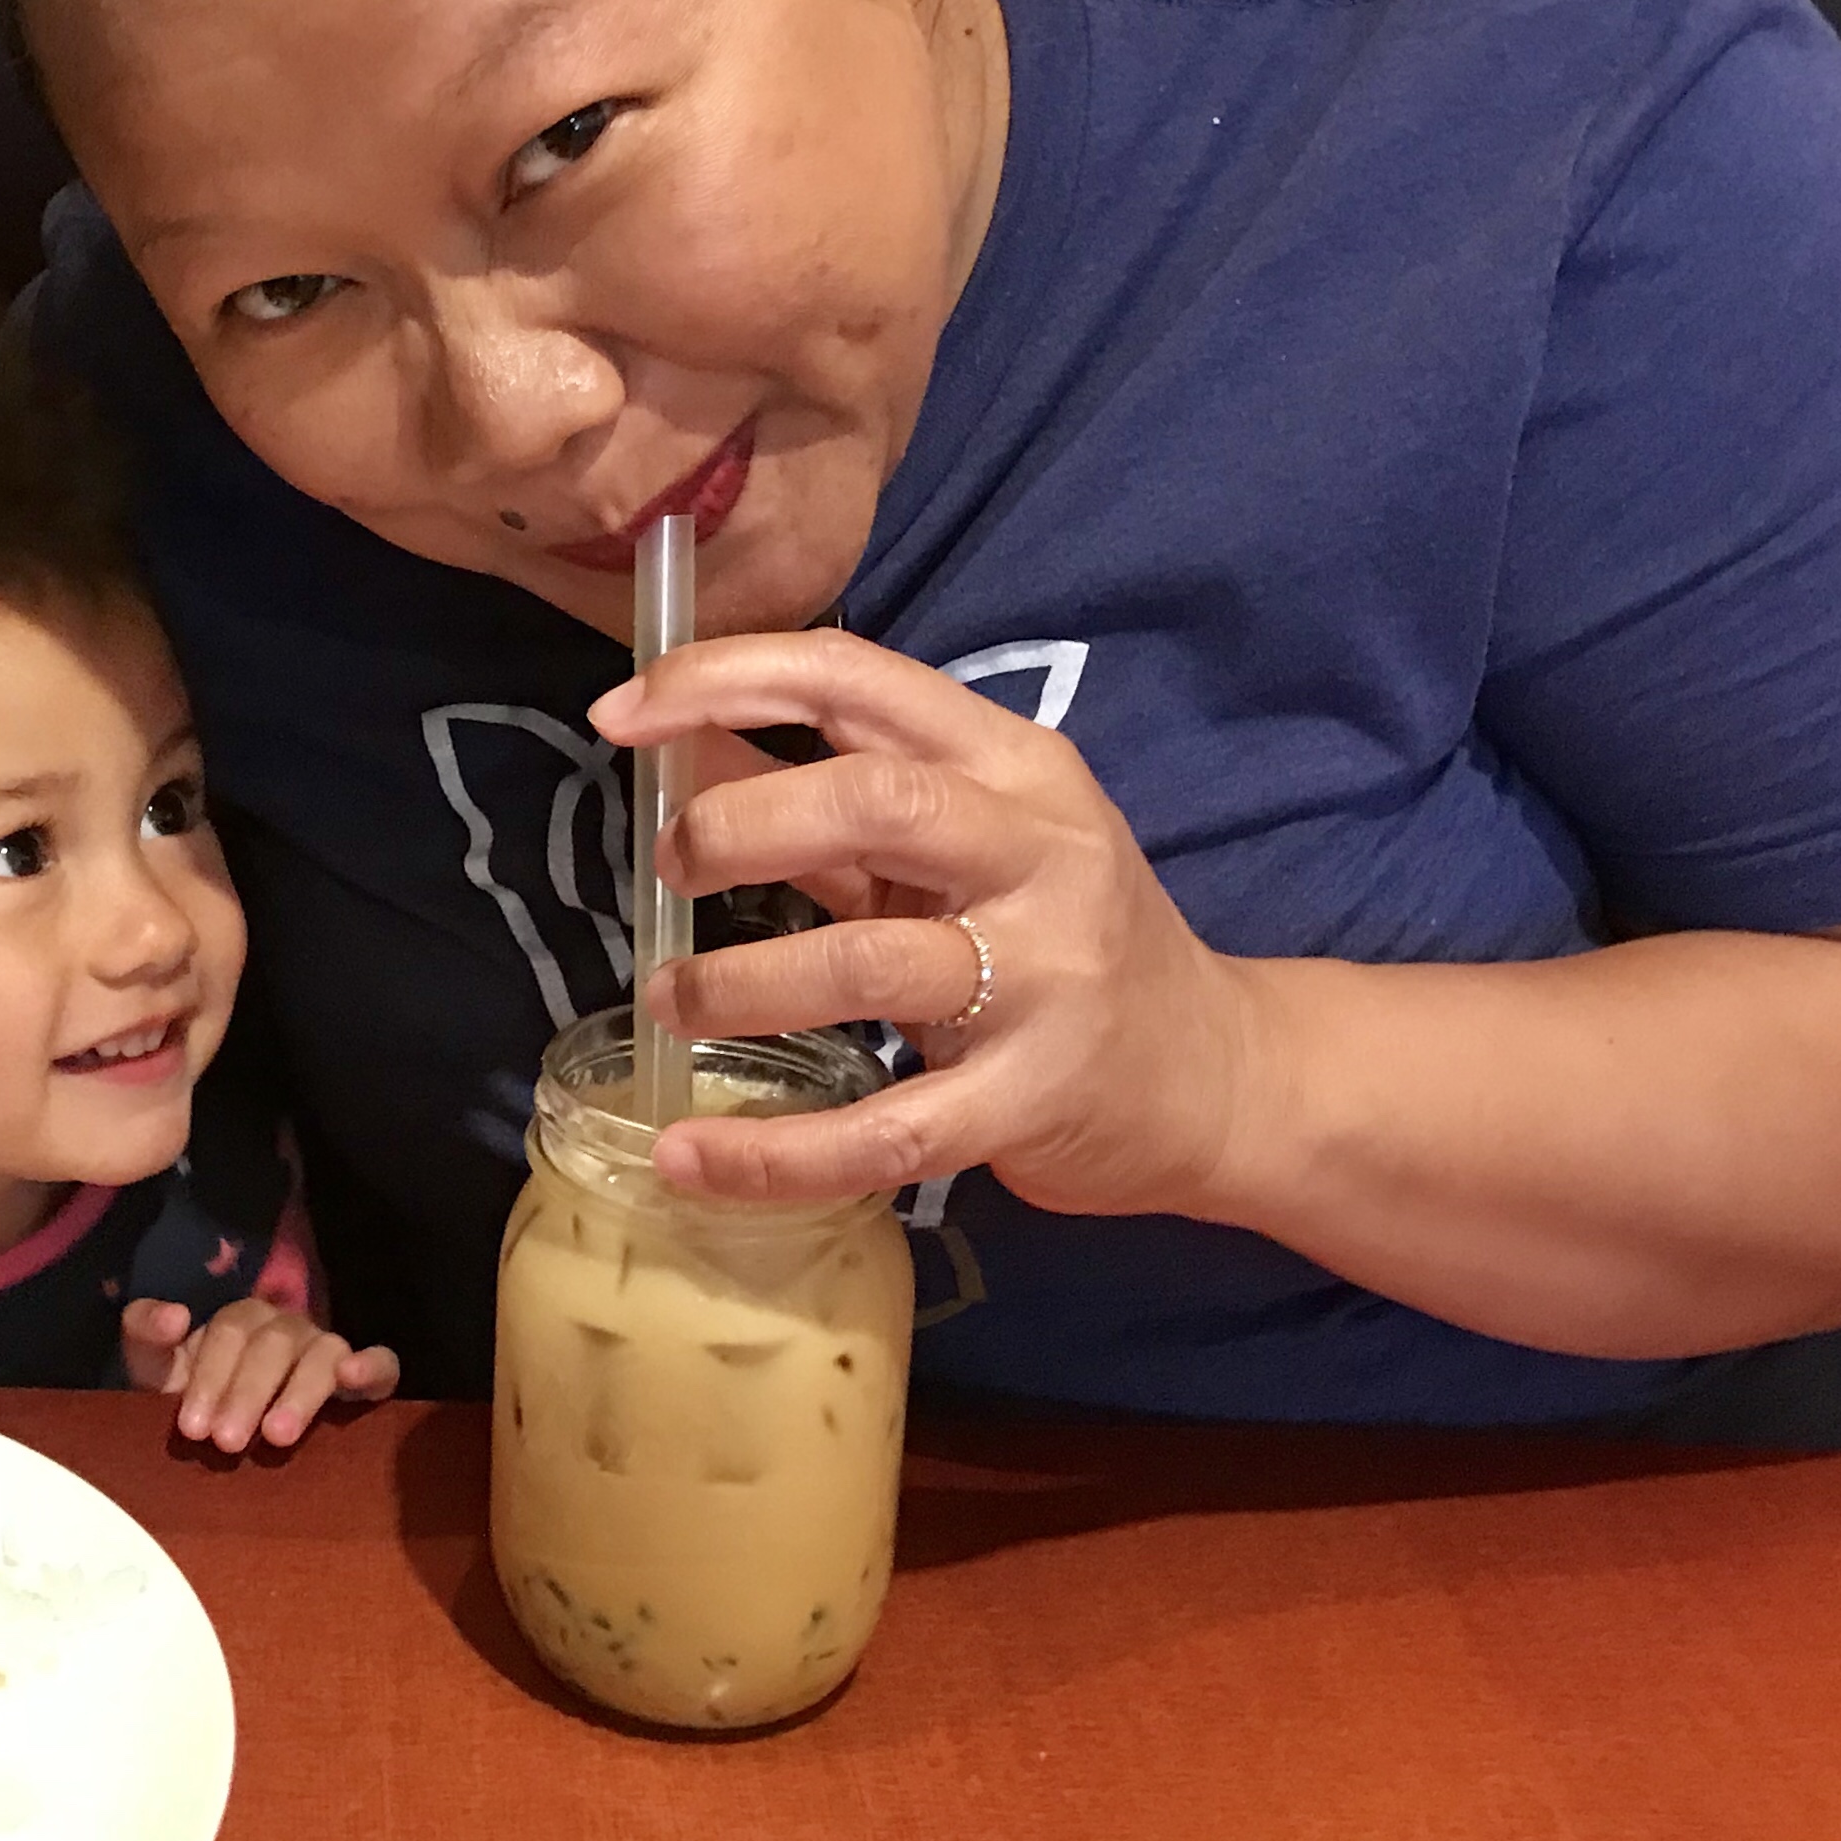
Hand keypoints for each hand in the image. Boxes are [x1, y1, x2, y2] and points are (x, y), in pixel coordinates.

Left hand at [119, 1295, 400, 1451]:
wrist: (228, 1438)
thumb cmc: (195, 1401)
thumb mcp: (157, 1373)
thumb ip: (147, 1337)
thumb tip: (176, 1315)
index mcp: (240, 1322)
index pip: (230, 1333)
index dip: (211, 1377)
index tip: (193, 1426)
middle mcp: (286, 1328)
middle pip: (274, 1345)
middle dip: (247, 1393)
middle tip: (226, 1442)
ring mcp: (326, 1350)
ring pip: (323, 1352)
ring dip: (300, 1392)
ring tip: (278, 1436)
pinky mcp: (364, 1378)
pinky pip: (383, 1363)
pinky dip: (373, 1367)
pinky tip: (355, 1379)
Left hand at [592, 626, 1274, 1222]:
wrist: (1222, 1075)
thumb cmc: (1060, 937)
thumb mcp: (964, 840)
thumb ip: (833, 793)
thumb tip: (676, 746)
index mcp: (1012, 764)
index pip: (855, 679)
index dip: (723, 680)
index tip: (618, 713)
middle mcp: (1038, 851)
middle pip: (868, 800)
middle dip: (735, 826)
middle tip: (666, 869)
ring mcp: (1044, 978)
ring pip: (866, 962)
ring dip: (737, 984)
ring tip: (669, 1003)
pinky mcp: (1033, 1100)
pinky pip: (885, 1130)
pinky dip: (774, 1154)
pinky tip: (690, 1161)